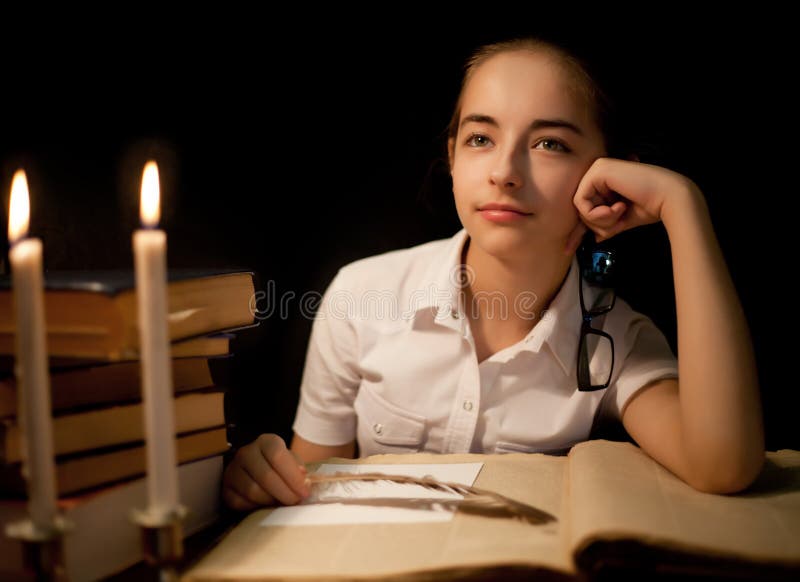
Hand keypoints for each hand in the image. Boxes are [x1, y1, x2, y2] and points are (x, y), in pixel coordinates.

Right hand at [222, 433, 309, 510]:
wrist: (260, 472)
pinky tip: (264, 505)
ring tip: (280, 502)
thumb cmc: (280, 467)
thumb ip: (298, 468)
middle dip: (284, 492)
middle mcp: (246, 452)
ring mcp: (232, 470)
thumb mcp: (292, 461)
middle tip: (295, 501)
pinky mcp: (225, 488)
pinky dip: (254, 507)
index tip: (304, 491)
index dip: (292, 476)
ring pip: (252, 491)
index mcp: (266, 442)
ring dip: (270, 501)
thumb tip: (302, 478)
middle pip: (266, 476)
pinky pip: (239, 502)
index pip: (277, 456)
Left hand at [564, 158, 697, 252]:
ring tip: (621, 212)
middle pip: (581, 209)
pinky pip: (582, 202)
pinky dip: (599, 213)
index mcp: (604, 182)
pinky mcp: (597, 171)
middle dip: (598, 224)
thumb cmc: (651, 206)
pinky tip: (619, 207)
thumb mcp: (623, 219)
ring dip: (601, 219)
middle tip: (619, 221)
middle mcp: (598, 172)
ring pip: (580, 207)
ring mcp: (597, 169)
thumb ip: (607, 226)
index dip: (576, 231)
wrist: (669, 198)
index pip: (584, 207)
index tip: (568, 249)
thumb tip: (594, 238)